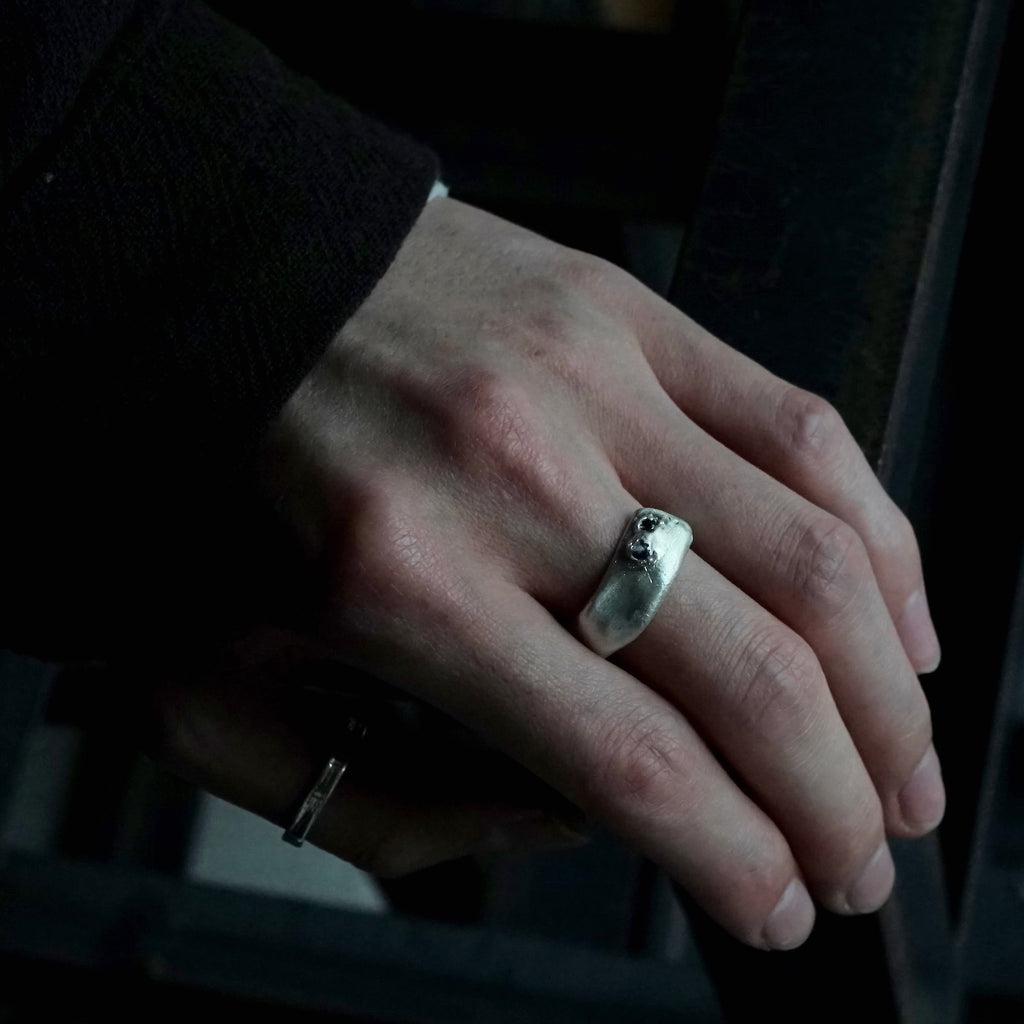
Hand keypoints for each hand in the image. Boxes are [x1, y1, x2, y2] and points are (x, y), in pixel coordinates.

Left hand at [176, 197, 944, 949]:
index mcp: (403, 585)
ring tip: (908, 769)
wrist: (235, 284)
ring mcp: (590, 382)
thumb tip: (578, 820)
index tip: (782, 907)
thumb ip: (399, 800)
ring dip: (884, 689)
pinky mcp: (632, 317)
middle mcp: (516, 480)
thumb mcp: (228, 688)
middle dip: (833, 799)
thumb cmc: (223, 480)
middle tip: (864, 864)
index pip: (631, 762)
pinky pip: (801, 428)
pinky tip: (900, 617)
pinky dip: (877, 535)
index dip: (736, 860)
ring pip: (806, 555)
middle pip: (745, 674)